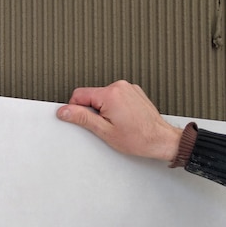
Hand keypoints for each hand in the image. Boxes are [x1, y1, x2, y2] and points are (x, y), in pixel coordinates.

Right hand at [56, 80, 182, 161]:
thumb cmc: (138, 138)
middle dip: (93, 111)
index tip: (85, 121)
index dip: (76, 110)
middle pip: (91, 95)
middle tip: (105, 125)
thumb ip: (81, 118)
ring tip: (117, 123)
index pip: (78, 95)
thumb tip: (64, 111)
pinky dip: (115, 107)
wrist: (161, 140)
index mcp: (110, 94)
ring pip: (103, 96)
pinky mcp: (134, 92)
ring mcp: (128, 88)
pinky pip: (115, 97)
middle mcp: (119, 87)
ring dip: (104, 109)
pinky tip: (123, 119)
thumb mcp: (104, 131)